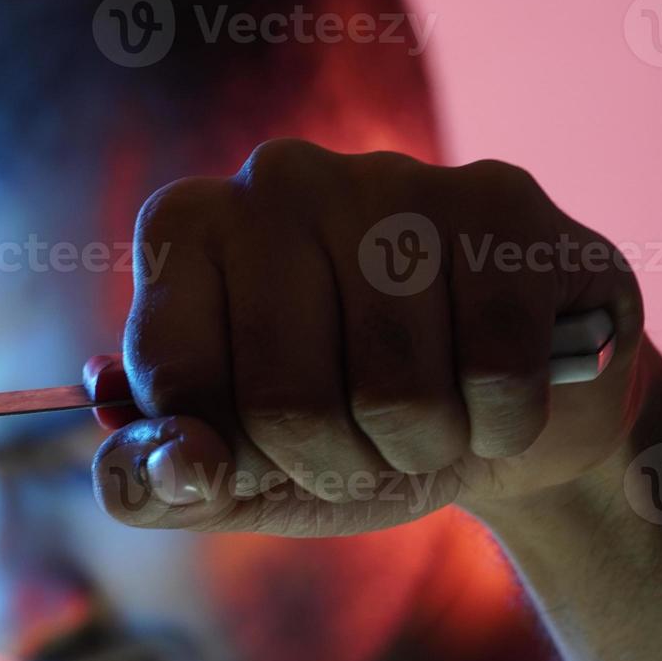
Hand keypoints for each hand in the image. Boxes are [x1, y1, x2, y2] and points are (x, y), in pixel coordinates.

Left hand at [86, 139, 647, 535]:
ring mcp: (392, 179)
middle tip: (366, 441)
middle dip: (335, 465)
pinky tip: (497, 390)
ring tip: (435, 412)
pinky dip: (502, 426)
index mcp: (186, 226)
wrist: (496, 403)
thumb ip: (159, 483)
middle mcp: (277, 177)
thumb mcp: (238, 473)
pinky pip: (496, 376)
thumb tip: (164, 467)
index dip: (230, 457)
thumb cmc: (348, 427)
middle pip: (286, 401)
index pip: (178, 387)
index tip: (264, 443)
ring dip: (424, 449)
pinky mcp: (500, 204)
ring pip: (399, 394)